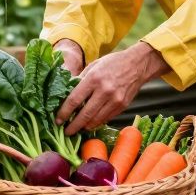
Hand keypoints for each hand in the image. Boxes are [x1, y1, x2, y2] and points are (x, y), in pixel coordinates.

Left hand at [55, 42, 169, 134]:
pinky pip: (106, 119)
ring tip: (77, 128)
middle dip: (73, 126)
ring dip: (84, 126)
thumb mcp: (93, 66)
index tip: (58, 120)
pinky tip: (90, 123)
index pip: (74, 100)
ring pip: (96, 120)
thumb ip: (81, 80)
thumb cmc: (113, 63)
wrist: (138, 64)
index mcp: (93, 78)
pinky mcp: (122, 106)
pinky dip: (96, 123)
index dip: (64, 113)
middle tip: (66, 131)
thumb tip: (67, 93)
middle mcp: (104, 90)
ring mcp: (115, 100)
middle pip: (84, 114)